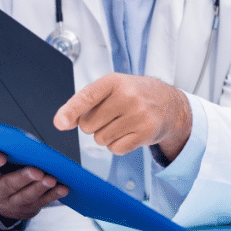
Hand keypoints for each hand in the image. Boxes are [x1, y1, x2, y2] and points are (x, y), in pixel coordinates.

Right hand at [0, 151, 68, 220]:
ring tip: (51, 180)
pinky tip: (63, 188)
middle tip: (37, 171)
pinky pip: (41, 202)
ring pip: (26, 196)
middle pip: (9, 185)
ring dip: (40, 188)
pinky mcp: (28, 208)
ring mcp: (12, 202)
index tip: (0, 155)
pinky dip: (53, 195)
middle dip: (24, 178)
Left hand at [53, 73, 191, 161]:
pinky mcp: (145, 132)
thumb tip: (62, 122)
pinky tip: (130, 132)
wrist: (170, 104)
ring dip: (106, 136)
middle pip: (88, 125)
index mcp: (115, 81)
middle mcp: (127, 96)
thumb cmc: (135, 95)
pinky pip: (115, 149)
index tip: (61, 122)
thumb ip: (86, 102)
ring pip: (100, 139)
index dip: (71, 110)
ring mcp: (138, 115)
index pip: (88, 96)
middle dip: (93, 125)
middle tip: (111, 116)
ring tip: (122, 123)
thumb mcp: (113, 88)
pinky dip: (118, 145)